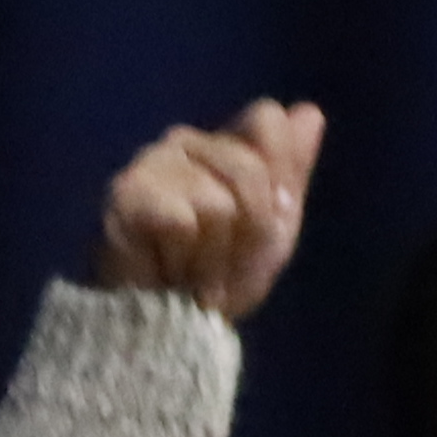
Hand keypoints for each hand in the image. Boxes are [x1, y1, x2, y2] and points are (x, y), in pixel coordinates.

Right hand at [91, 100, 326, 320]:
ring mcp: (151, 164)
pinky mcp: (127, 194)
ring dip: (215, 256)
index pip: (266, 119)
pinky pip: (185, 223)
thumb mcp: (272, 228)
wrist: (171, 325)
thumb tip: (310, 111)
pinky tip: (168, 271)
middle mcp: (185, 141)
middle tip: (226, 261)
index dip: (280, 172)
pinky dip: (186, 261)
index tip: (274, 218)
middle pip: (250, 169)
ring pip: (219, 204)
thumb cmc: (218, 276)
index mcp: (224, 144)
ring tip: (193, 271)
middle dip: (252, 231)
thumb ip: (290, 171)